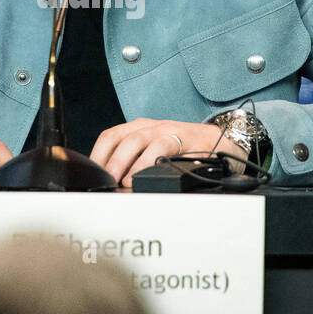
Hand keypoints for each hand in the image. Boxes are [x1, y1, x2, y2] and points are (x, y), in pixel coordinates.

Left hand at [90, 118, 247, 187]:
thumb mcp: (156, 154)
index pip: (109, 137)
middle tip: (102, 181)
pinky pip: (160, 146)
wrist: (220, 142)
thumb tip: (114, 187)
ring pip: (134, 140)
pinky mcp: (180, 137)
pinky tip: (140, 178)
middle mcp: (148, 126)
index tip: (92, 175)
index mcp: (138, 128)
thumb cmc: (185, 151)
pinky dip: (146, 163)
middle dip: (105, 161)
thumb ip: (136, 164)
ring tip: (117, 181)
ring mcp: (164, 129)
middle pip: (116, 138)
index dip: (96, 156)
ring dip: (121, 162)